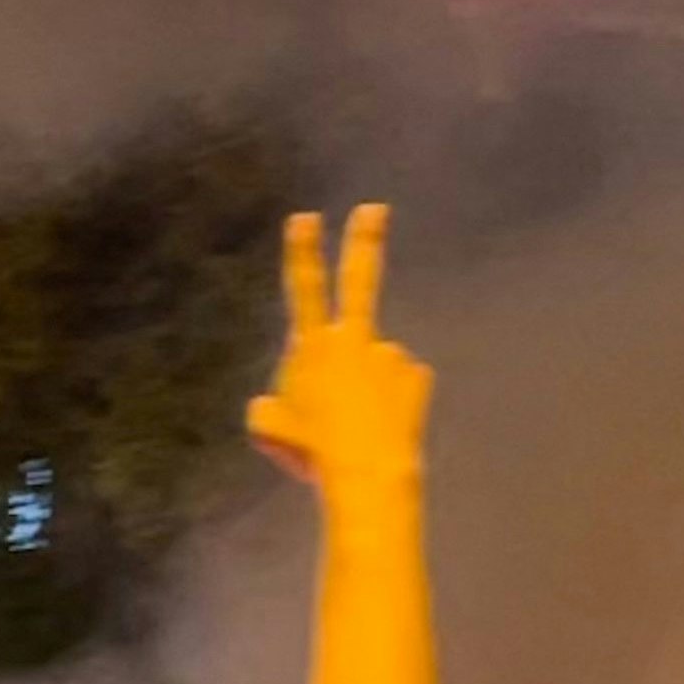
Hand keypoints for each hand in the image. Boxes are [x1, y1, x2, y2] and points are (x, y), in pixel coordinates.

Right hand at [245, 206, 431, 491]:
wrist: (364, 473)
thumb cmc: (310, 453)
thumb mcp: (268, 428)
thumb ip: (270, 402)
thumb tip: (277, 399)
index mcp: (310, 346)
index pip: (303, 287)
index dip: (302, 251)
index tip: (305, 218)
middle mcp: (352, 339)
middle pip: (358, 279)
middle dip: (364, 239)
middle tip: (375, 210)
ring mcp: (388, 354)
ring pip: (373, 363)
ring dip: (366, 386)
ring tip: (357, 428)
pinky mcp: (415, 375)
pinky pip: (399, 385)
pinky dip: (390, 402)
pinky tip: (381, 428)